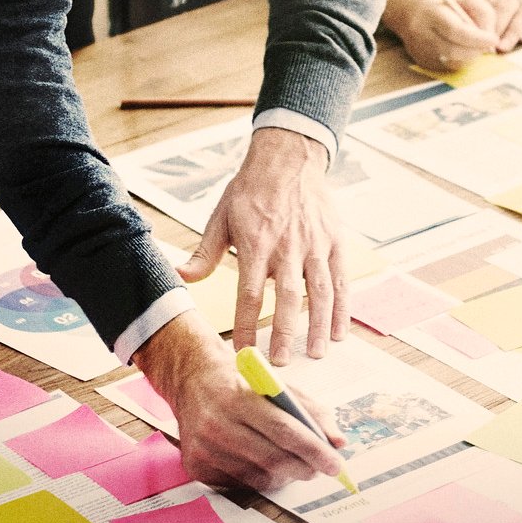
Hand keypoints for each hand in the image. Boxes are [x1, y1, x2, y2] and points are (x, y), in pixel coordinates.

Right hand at [133, 311, 348, 490]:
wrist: (192, 379)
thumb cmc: (241, 382)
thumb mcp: (277, 384)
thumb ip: (311, 411)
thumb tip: (338, 442)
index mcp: (238, 397)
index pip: (284, 431)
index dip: (314, 450)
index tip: (335, 464)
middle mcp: (216, 423)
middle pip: (273, 459)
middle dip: (305, 468)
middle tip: (321, 468)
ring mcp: (203, 447)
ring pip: (258, 477)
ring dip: (284, 476)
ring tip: (292, 463)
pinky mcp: (195, 465)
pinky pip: (239, 485)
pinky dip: (260, 479)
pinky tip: (262, 464)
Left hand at [180, 127, 346, 362]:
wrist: (288, 158)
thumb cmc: (250, 190)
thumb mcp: (221, 217)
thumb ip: (204, 253)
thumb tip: (179, 277)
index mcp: (255, 244)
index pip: (249, 294)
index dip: (247, 325)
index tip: (243, 352)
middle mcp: (287, 247)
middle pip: (287, 299)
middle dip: (285, 334)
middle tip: (281, 364)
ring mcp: (314, 245)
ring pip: (319, 293)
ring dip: (317, 326)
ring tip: (314, 355)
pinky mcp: (334, 242)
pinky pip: (341, 280)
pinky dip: (342, 308)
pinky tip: (338, 332)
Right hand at [389, 0, 498, 71]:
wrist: (411, 13)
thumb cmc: (445, 4)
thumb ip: (484, 13)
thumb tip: (492, 38)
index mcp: (431, 14)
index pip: (455, 30)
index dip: (477, 38)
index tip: (494, 39)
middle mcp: (422, 35)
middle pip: (454, 51)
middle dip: (477, 49)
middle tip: (488, 43)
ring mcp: (421, 52)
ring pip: (454, 62)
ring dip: (471, 55)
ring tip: (474, 43)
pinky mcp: (424, 63)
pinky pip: (450, 67)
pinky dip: (462, 60)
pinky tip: (462, 49)